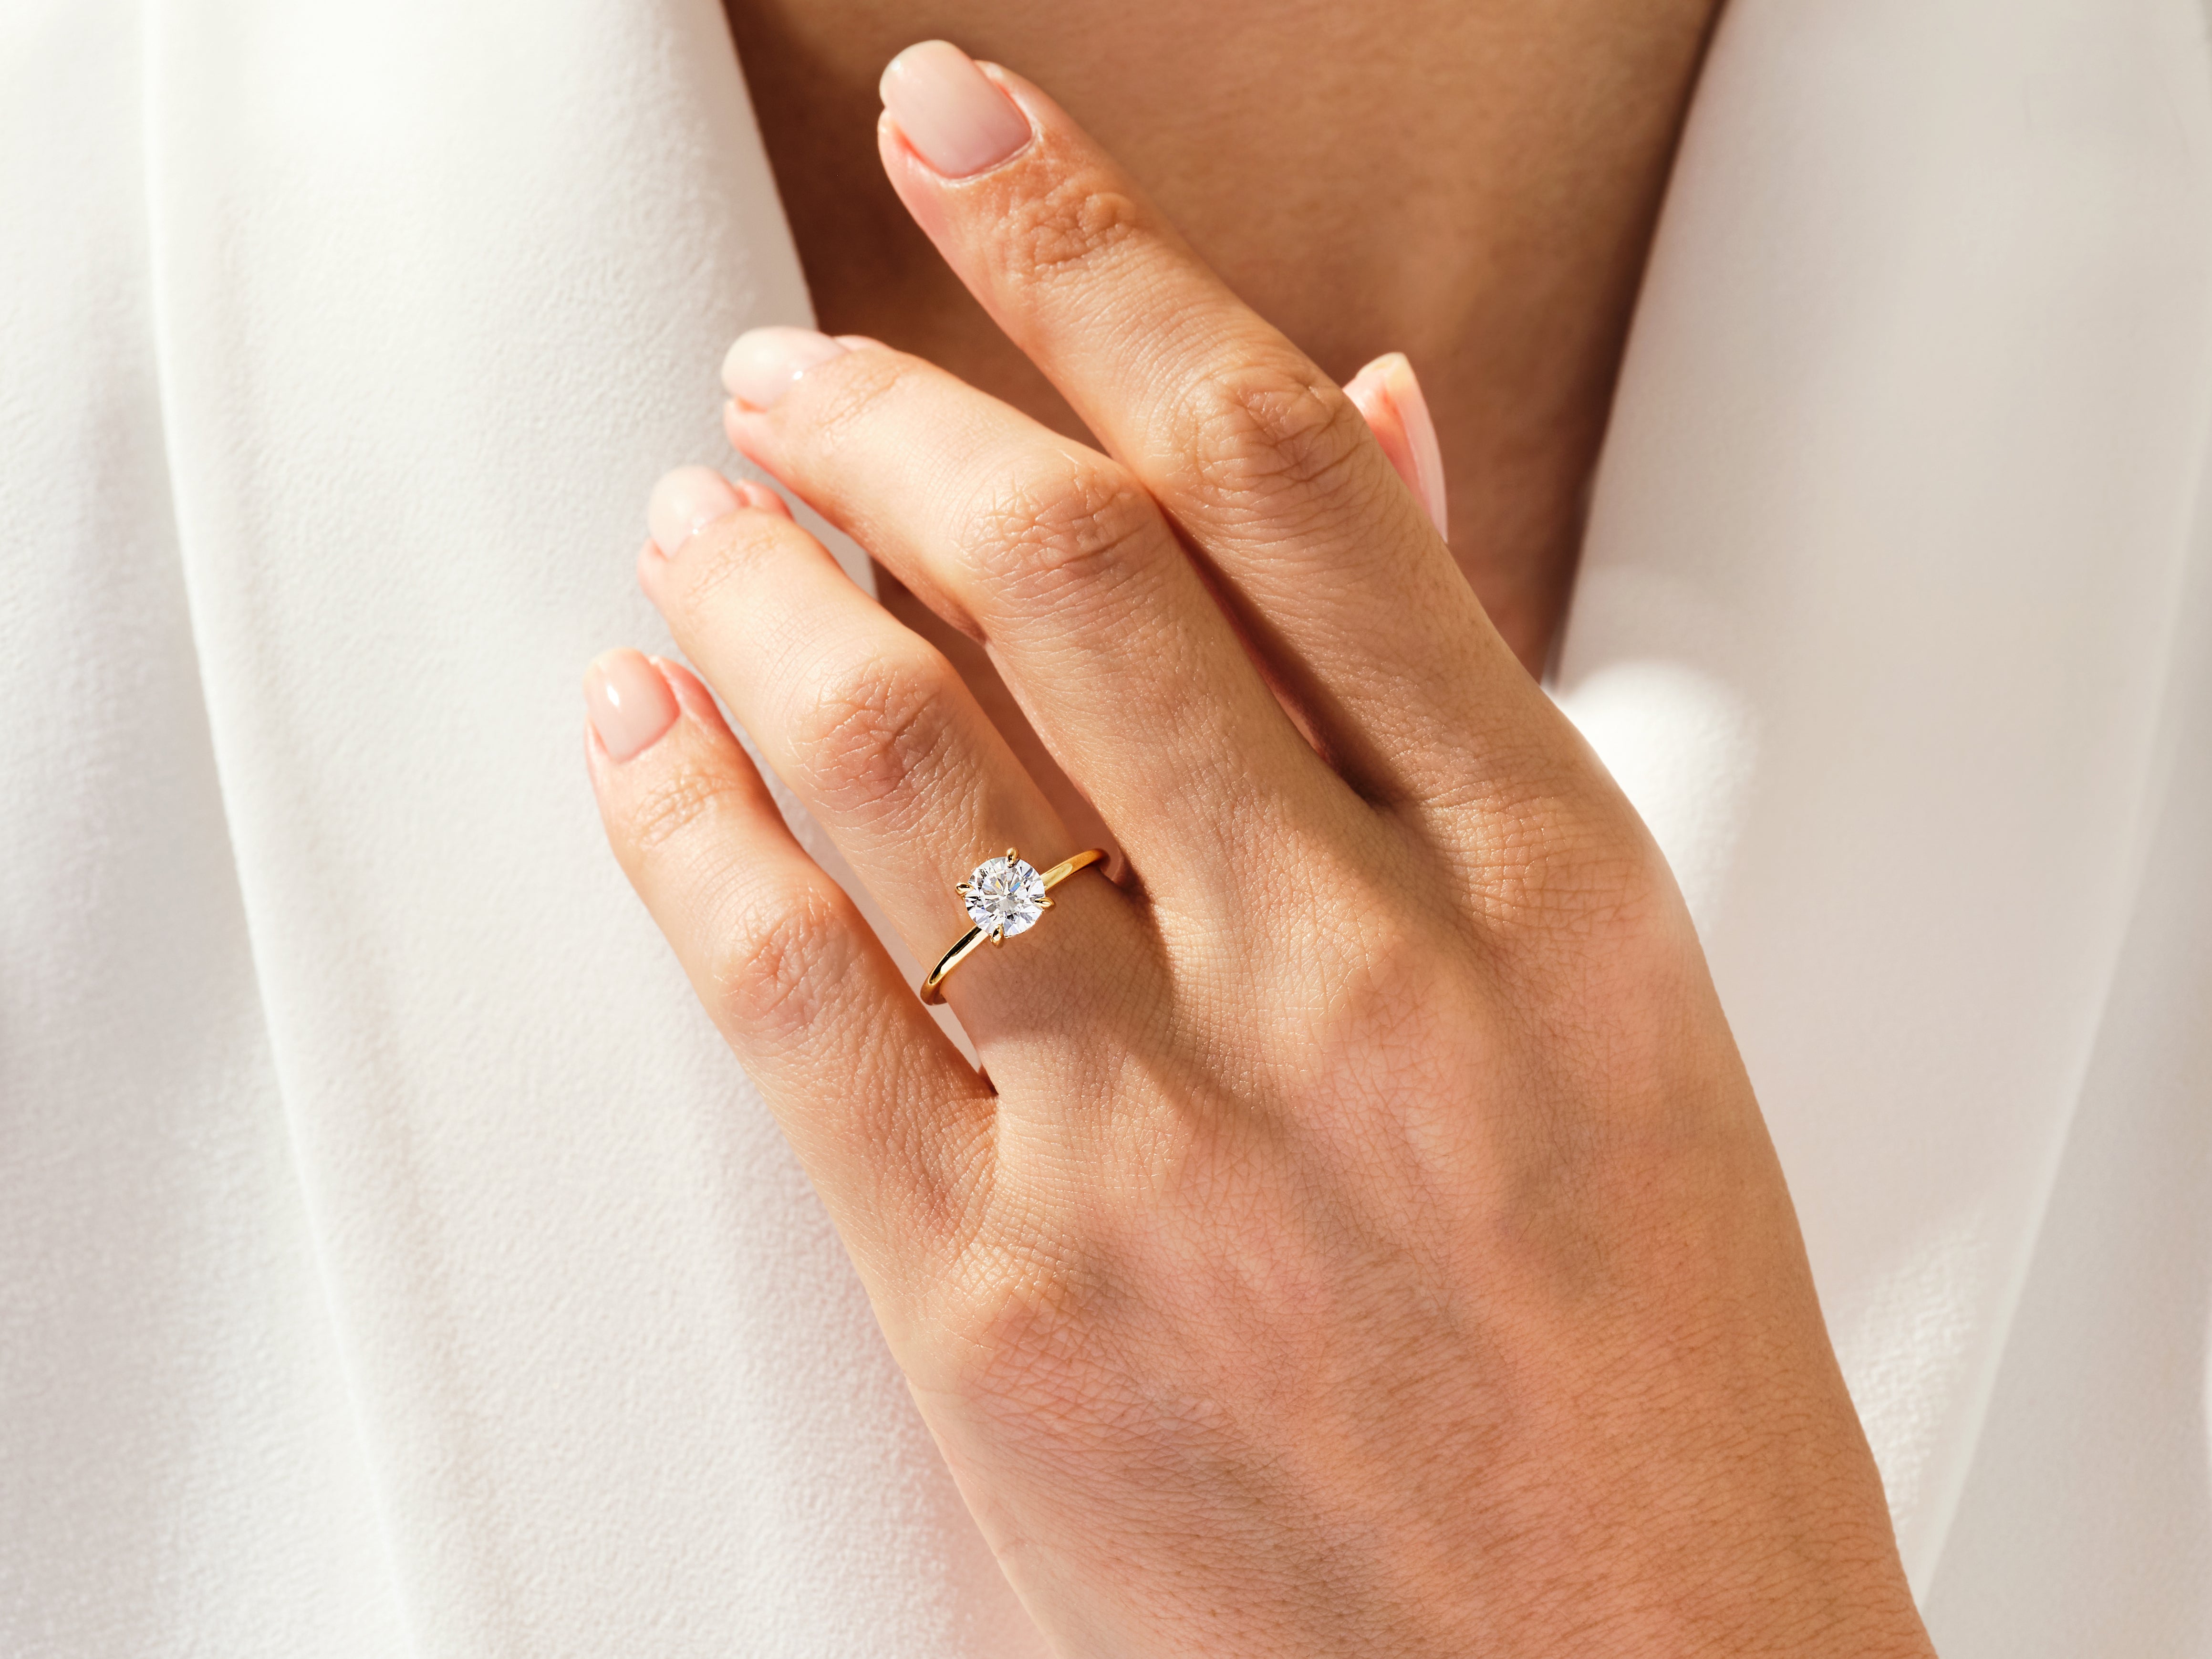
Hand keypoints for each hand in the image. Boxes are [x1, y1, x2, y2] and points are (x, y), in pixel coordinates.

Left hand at [584, 41, 1932, 1658]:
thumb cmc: (1640, 1355)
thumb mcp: (1613, 995)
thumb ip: (1456, 705)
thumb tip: (1364, 429)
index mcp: (1539, 875)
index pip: (1280, 467)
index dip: (1097, 255)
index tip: (978, 143)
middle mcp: (1353, 975)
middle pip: (1053, 568)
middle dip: (875, 415)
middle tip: (788, 377)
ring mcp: (1164, 1142)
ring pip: (885, 748)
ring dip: (747, 584)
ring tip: (695, 519)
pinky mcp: (996, 1305)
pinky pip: (780, 986)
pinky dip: (673, 815)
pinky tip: (628, 723)